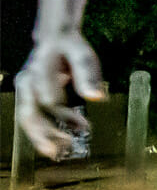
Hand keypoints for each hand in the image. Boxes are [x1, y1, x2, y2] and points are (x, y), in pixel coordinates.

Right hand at [14, 32, 103, 159]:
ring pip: (29, 118)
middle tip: (59, 149)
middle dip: (42, 133)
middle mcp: (27, 81)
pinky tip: (66, 138)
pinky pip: (36, 117)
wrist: (55, 38)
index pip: (46, 95)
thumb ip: (88, 75)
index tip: (81, 125)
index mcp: (39, 68)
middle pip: (29, 112)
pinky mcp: (30, 97)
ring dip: (44, 136)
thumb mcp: (82, 55)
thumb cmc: (70, 47)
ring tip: (62, 150)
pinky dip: (49, 129)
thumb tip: (97, 98)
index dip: (62, 112)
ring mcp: (26, 90)